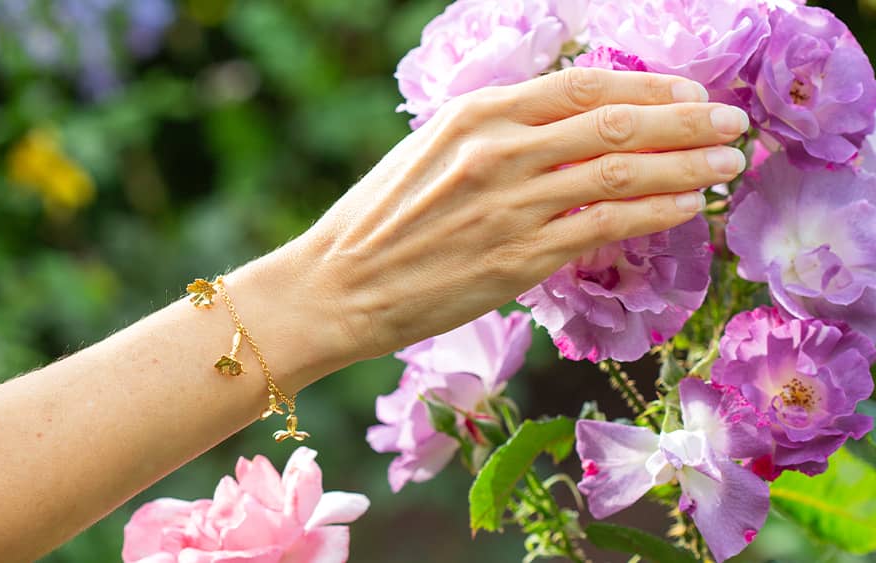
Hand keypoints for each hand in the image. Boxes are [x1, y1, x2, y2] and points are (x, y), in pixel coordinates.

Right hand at [246, 68, 748, 369]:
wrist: (337, 287)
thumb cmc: (378, 221)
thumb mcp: (431, 152)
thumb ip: (497, 133)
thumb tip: (570, 124)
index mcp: (474, 114)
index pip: (583, 86)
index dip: (647, 87)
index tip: (689, 93)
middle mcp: (498, 150)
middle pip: (616, 122)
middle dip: (687, 120)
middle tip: (732, 123)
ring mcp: (511, 205)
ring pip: (622, 172)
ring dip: (687, 165)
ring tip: (729, 163)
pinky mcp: (518, 259)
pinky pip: (605, 225)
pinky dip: (655, 212)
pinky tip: (687, 207)